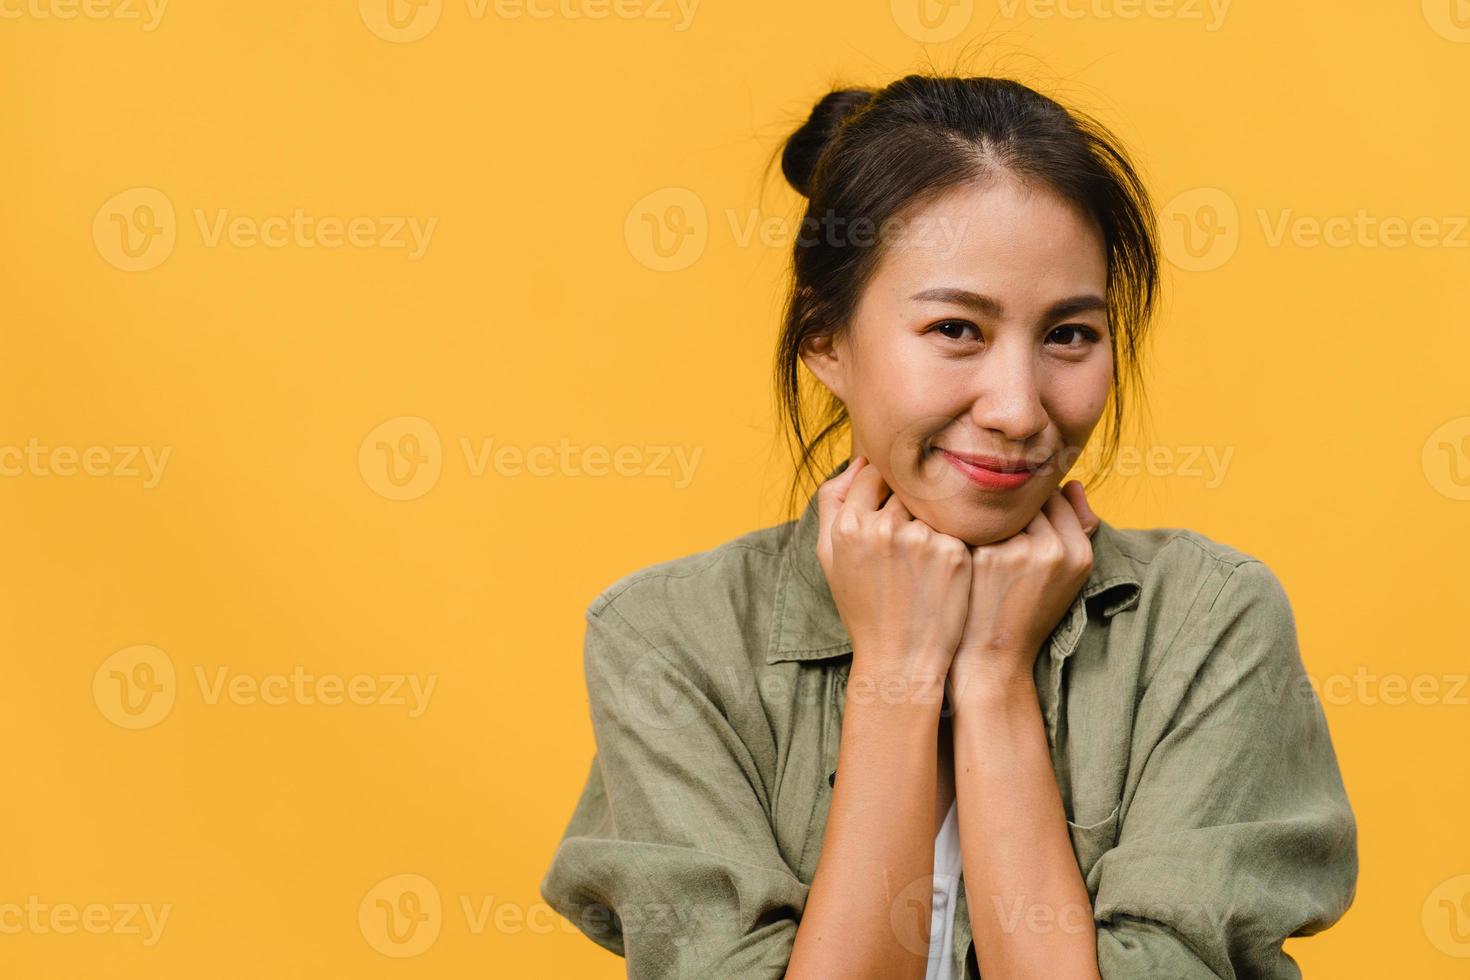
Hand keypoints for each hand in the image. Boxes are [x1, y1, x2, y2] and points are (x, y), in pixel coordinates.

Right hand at [815, 456, 972, 691]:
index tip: (894, 507)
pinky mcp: (954, 553)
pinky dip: (956, 537)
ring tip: (930, 554)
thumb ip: (833, 503)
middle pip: (906, 486)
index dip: (886, 488)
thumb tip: (859, 461)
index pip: (873, 474)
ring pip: (934, 503)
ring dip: (935, 517)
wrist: (899, 660)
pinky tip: (949, 566)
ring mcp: (921, 539)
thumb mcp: (830, 557)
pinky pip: (957, 526)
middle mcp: (882, 527)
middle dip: (912, 502)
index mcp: (848, 525)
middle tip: (916, 532)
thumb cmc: (864, 607)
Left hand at [946, 481, 1100, 703]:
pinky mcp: (984, 556)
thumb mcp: (1064, 576)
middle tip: (989, 527)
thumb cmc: (1025, 611)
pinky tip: (951, 539)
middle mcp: (1053, 549)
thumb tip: (1070, 482)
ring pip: (998, 506)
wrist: (991, 657)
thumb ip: (1074, 528)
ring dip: (983, 514)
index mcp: (1079, 553)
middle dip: (1006, 510)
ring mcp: (1017, 551)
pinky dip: (962, 524)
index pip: (1055, 498)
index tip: (1012, 524)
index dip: (1029, 508)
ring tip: (969, 532)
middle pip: (1025, 500)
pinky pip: (971, 519)